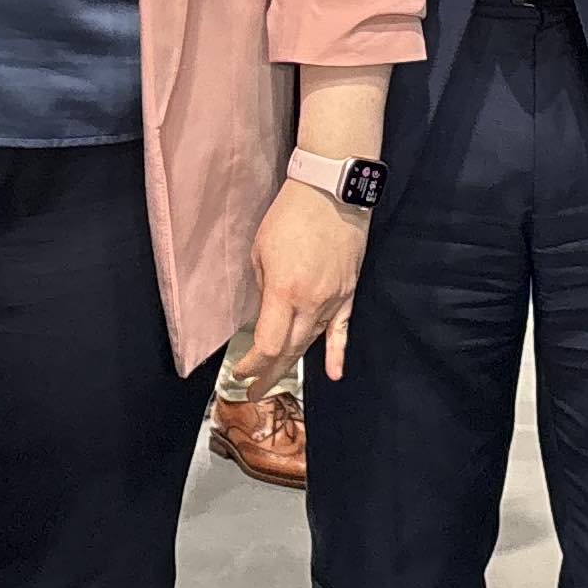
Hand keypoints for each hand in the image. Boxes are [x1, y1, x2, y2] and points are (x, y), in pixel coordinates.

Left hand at [241, 178, 367, 388]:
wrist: (332, 193)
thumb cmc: (290, 216)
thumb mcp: (261, 251)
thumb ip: (263, 288)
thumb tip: (266, 311)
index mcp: (284, 291)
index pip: (268, 344)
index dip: (252, 365)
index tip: (240, 371)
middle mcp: (311, 302)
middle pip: (288, 351)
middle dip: (268, 375)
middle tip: (253, 393)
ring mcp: (333, 300)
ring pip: (310, 342)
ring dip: (292, 364)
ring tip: (276, 381)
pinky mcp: (348, 293)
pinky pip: (341, 329)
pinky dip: (337, 353)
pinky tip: (334, 374)